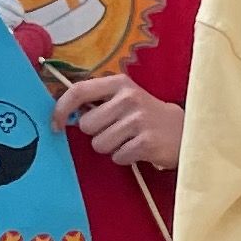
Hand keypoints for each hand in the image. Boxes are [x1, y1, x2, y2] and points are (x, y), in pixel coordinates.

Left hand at [55, 73, 180, 167]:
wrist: (183, 130)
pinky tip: (138, 149)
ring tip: (129, 139)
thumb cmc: (145, 115)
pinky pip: (117, 157)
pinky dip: (125, 157)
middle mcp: (128, 97)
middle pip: (87, 125)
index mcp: (119, 83)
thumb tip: (64, 114)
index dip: (61, 109)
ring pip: (100, 144)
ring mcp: (139, 119)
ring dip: (111, 147)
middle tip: (117, 130)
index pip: (79, 90)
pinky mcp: (147, 142)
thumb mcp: (124, 98)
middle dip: (97, 133)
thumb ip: (97, 101)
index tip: (56, 125)